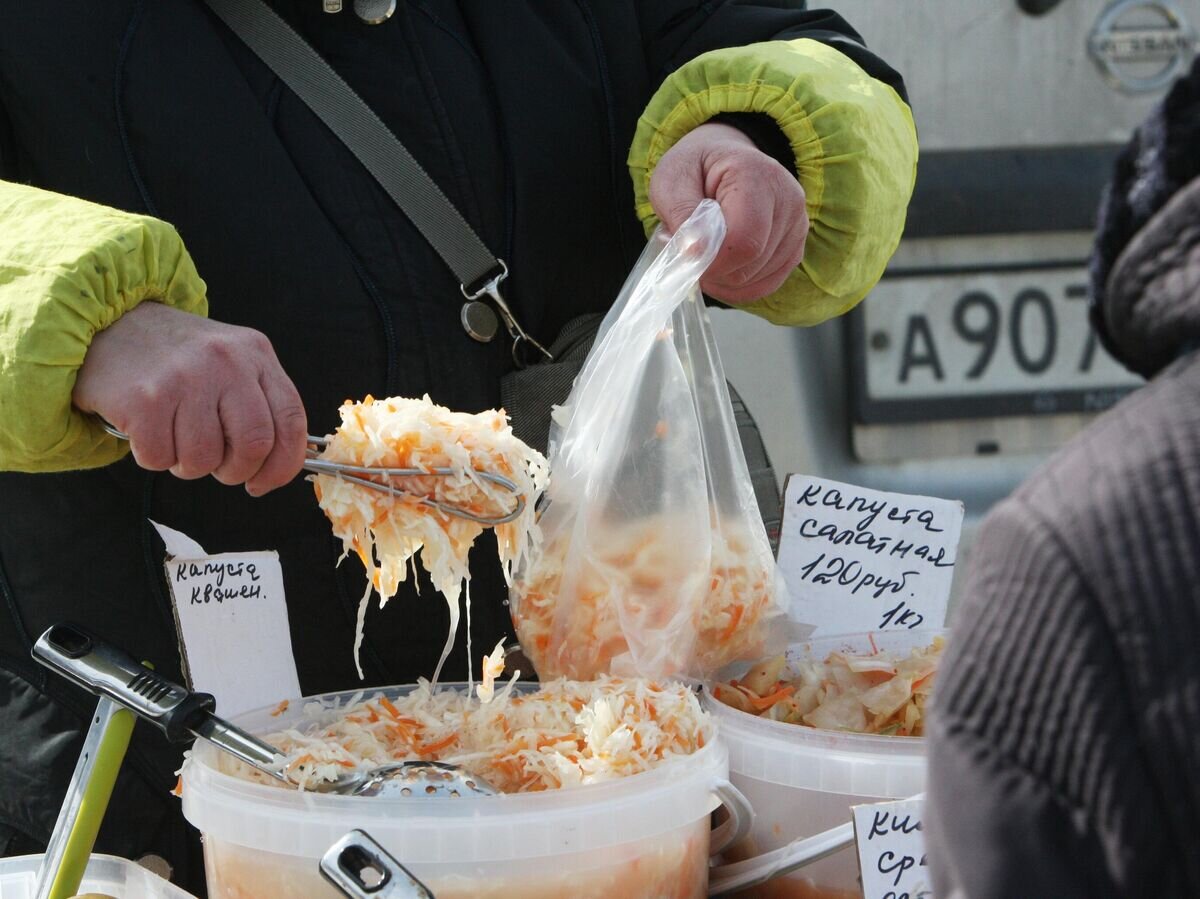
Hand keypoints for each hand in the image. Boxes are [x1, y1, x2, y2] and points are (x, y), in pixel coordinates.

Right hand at [73, 302, 307, 495]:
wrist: (108, 324)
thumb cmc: (175, 358)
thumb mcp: (230, 362)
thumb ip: (258, 403)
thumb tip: (278, 465)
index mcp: (255, 353)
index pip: (291, 421)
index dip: (283, 464)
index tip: (265, 482)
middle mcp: (225, 361)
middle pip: (255, 445)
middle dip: (236, 471)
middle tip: (218, 467)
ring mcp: (185, 378)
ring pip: (204, 459)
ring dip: (189, 465)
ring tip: (176, 437)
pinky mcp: (145, 399)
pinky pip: (160, 458)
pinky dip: (154, 457)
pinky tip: (148, 429)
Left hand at [649, 122, 807, 303]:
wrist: (723, 161)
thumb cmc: (695, 170)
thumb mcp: (672, 180)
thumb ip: (680, 214)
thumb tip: (695, 252)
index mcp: (757, 175)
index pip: (743, 239)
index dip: (711, 261)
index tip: (686, 256)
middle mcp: (788, 200)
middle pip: (751, 263)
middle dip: (714, 270)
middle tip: (691, 253)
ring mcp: (798, 225)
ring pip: (757, 279)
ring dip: (723, 279)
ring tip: (707, 253)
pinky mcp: (796, 247)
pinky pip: (766, 285)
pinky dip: (738, 287)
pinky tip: (722, 268)